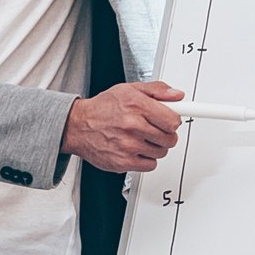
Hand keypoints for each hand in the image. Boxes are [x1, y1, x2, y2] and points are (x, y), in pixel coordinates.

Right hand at [62, 81, 183, 172]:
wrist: (77, 126)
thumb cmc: (102, 109)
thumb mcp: (128, 90)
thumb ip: (156, 90)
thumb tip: (177, 95)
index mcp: (136, 106)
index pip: (173, 121)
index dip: (173, 121)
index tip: (173, 121)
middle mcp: (132, 126)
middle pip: (170, 138)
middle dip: (165, 134)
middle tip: (153, 129)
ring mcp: (128, 146)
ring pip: (161, 152)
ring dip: (155, 147)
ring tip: (141, 138)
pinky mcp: (123, 162)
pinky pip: (150, 165)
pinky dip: (146, 159)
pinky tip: (135, 149)